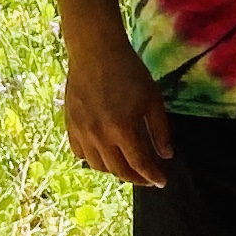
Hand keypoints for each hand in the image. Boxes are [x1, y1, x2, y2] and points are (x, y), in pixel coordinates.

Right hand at [62, 28, 172, 188]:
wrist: (95, 53)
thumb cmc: (130, 73)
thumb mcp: (153, 99)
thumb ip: (160, 130)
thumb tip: (165, 155)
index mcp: (123, 129)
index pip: (140, 164)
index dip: (152, 176)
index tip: (162, 182)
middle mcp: (99, 135)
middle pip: (118, 170)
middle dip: (136, 179)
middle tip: (148, 179)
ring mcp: (81, 132)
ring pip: (97, 165)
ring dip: (115, 172)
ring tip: (128, 169)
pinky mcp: (69, 125)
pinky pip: (80, 153)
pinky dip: (93, 160)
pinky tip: (104, 156)